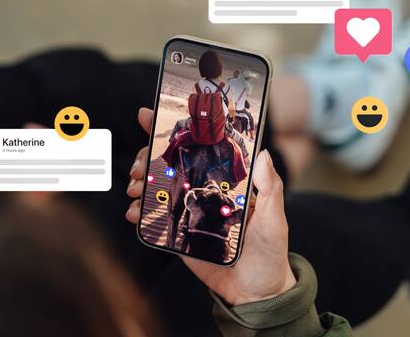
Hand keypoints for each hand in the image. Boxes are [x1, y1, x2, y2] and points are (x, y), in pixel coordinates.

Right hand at [126, 108, 295, 305]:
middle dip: (146, 157)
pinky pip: (153, 215)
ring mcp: (188, 207)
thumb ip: (270, 188)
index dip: (172, 128)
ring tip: (136, 188)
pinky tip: (134, 213)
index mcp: (224, 177)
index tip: (149, 116)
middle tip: (140, 167)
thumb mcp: (275, 218)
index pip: (198, 146)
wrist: (255, 292)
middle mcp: (202, 187)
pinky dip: (139, 210)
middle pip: (168, 161)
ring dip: (139, 181)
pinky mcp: (178, 230)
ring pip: (155, 184)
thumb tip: (264, 154)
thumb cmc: (270, 251)